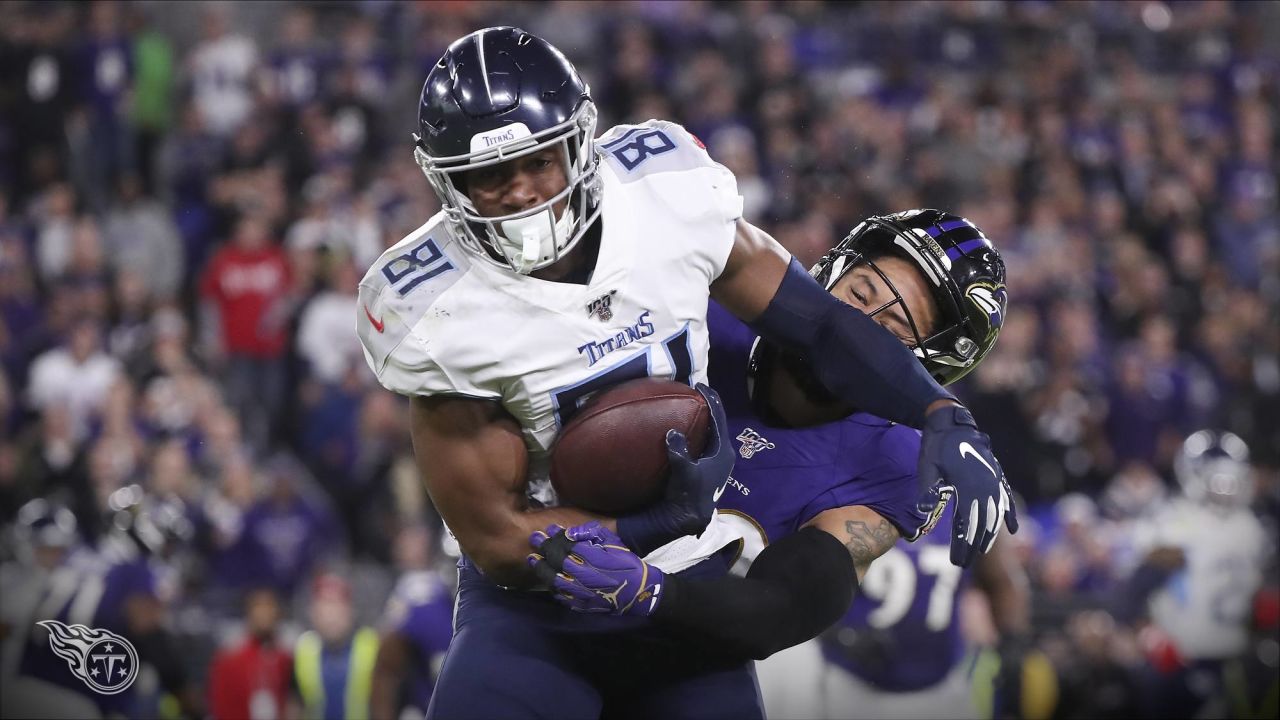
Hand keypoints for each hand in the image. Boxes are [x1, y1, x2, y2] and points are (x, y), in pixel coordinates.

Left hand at [527, 522, 663, 615]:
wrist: (638, 591)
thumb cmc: (626, 563)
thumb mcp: (613, 542)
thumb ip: (592, 533)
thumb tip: (570, 532)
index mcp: (592, 557)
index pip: (565, 545)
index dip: (553, 537)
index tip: (546, 530)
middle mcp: (583, 574)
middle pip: (556, 561)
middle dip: (543, 549)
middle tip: (534, 539)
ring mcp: (581, 591)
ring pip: (555, 580)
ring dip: (542, 569)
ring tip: (533, 560)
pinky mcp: (582, 604)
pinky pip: (561, 596)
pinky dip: (552, 587)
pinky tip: (547, 579)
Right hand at [616, 383, 733, 554]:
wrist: (689, 518)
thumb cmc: (688, 495)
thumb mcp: (684, 473)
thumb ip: (679, 452)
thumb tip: (673, 432)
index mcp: (723, 451)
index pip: (719, 418)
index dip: (710, 399)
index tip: (699, 385)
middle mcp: (724, 454)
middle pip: (718, 422)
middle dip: (708, 406)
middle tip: (696, 392)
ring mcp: (717, 462)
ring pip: (712, 432)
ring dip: (703, 419)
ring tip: (691, 405)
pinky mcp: (709, 468)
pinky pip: (706, 441)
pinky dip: (698, 431)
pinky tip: (687, 429)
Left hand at [917, 404, 1017, 566]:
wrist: (953, 422)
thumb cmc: (936, 446)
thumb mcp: (927, 468)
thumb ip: (928, 490)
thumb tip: (923, 513)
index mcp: (968, 487)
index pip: (966, 526)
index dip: (962, 546)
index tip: (955, 564)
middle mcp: (985, 487)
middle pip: (982, 525)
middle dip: (974, 547)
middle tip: (964, 565)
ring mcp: (994, 482)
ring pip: (996, 516)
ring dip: (990, 536)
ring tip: (982, 552)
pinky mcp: (997, 476)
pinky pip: (1006, 500)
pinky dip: (1010, 515)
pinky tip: (1013, 531)